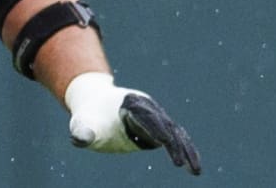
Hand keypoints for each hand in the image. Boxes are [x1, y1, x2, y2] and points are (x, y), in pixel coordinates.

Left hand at [64, 72, 201, 174]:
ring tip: (195, 172)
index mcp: (129, 103)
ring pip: (176, 132)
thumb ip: (82, 131)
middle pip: (164, 124)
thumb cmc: (90, 116)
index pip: (144, 115)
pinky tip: (192, 168)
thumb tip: (80, 139)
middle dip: (173, 143)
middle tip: (179, 164)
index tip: (165, 141)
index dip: (154, 127)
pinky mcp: (160, 126)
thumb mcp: (83, 123)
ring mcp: (156, 116)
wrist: (96, 103)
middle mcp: (147, 106)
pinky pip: (177, 138)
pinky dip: (185, 150)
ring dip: (186, 150)